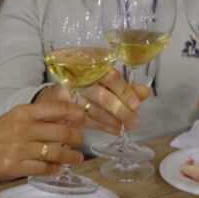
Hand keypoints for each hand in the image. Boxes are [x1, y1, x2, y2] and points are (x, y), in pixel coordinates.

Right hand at [0, 100, 86, 181]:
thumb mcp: (14, 119)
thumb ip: (39, 118)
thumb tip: (69, 118)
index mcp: (23, 112)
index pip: (58, 108)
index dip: (77, 113)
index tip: (86, 118)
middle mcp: (22, 128)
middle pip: (63, 132)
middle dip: (78, 138)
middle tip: (81, 141)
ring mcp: (18, 148)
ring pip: (56, 153)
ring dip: (71, 157)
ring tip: (76, 158)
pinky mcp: (14, 167)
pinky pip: (44, 169)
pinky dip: (55, 170)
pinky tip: (58, 169)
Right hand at [35, 69, 150, 134]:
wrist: (52, 96)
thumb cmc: (84, 86)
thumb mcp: (104, 83)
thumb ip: (124, 87)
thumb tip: (145, 93)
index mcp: (92, 67)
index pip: (109, 76)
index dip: (124, 90)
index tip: (136, 104)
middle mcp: (79, 78)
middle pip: (101, 96)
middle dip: (120, 111)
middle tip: (135, 123)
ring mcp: (68, 93)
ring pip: (94, 110)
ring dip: (112, 120)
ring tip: (125, 127)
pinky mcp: (62, 108)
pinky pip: (85, 120)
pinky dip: (102, 126)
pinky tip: (115, 130)